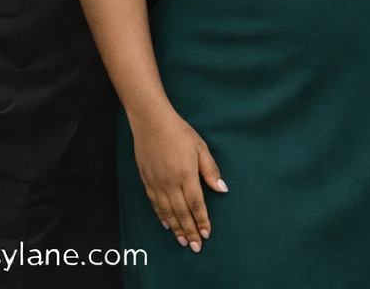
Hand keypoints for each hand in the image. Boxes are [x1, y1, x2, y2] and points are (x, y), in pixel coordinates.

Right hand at [130, 108, 227, 252]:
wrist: (152, 123)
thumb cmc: (180, 132)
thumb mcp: (200, 147)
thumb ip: (210, 170)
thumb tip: (222, 189)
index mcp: (186, 174)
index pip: (196, 203)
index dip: (202, 220)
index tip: (207, 233)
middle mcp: (170, 183)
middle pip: (182, 213)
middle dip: (190, 231)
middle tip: (196, 246)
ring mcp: (157, 183)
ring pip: (168, 212)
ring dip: (176, 228)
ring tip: (183, 241)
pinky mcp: (147, 181)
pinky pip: (155, 204)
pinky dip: (162, 216)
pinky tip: (167, 224)